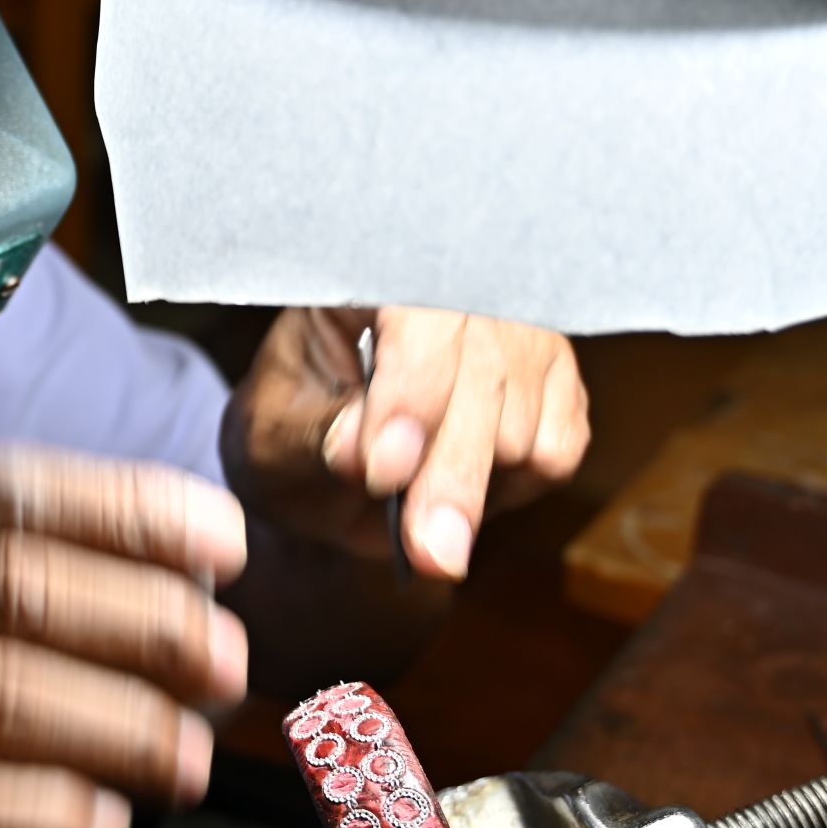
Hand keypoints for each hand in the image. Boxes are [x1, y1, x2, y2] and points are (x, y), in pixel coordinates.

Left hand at [223, 307, 588, 580]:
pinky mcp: (553, 386)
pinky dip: (513, 489)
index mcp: (373, 277)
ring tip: (419, 523)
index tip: (382, 472)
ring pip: (524, 426)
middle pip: (484, 378)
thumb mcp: (270, 431)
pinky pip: (556, 453)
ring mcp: (515, 333)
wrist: (321, 448)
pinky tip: (459, 490)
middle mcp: (458, 291)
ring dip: (473, 492)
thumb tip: (357, 449)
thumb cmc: (292, 425)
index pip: (418, 321)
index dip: (408, 399)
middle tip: (427, 550)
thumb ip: (312, 435)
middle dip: (449, 474)